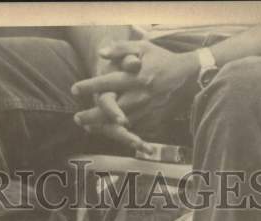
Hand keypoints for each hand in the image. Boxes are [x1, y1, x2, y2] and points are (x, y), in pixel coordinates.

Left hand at [71, 40, 198, 149]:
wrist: (186, 77)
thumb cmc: (161, 60)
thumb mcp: (143, 47)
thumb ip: (121, 49)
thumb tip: (101, 53)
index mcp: (135, 76)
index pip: (108, 82)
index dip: (90, 86)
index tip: (74, 88)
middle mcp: (139, 95)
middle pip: (110, 109)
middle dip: (91, 115)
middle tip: (76, 118)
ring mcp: (145, 110)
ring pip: (119, 124)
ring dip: (101, 127)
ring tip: (86, 128)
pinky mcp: (151, 120)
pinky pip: (132, 130)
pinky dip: (117, 133)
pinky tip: (105, 132)